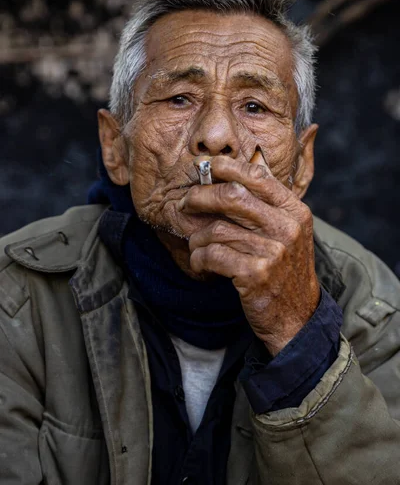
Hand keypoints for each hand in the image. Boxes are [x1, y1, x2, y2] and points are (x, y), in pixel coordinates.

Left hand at [180, 154, 319, 355]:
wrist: (297, 318)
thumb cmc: (284, 271)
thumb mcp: (287, 233)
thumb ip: (266, 204)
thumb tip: (235, 170)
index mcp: (295, 211)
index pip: (257, 176)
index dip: (227, 167)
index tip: (205, 166)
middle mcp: (287, 227)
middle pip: (232, 196)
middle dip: (201, 197)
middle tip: (186, 203)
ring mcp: (273, 251)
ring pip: (216, 229)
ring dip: (197, 238)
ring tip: (197, 247)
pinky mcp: (256, 274)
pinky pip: (212, 255)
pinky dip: (199, 259)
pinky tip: (202, 265)